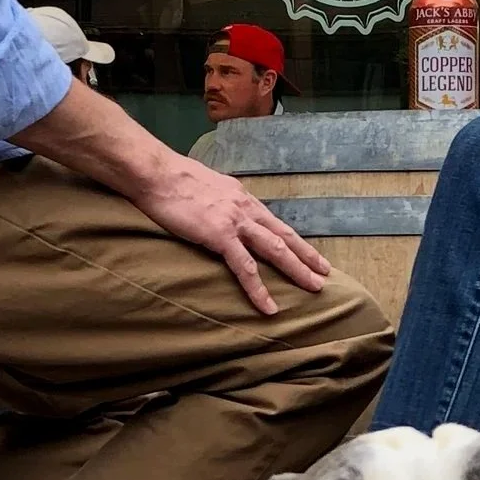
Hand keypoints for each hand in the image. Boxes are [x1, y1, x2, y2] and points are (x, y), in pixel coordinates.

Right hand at [14, 77, 333, 313]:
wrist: (155, 173)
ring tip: (314, 288)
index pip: (275, 222)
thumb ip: (219, 200)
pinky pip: (245, 268)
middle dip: (307, 257)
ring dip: (296, 270)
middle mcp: (245, 208)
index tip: (310, 254)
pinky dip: (259, 289)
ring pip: (275, 249)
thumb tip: (219, 209)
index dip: (295, 240)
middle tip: (325, 275)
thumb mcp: (204, 187)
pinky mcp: (219, 236)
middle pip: (284, 236)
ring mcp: (235, 222)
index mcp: (241, 197)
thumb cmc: (171, 179)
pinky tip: (269, 307)